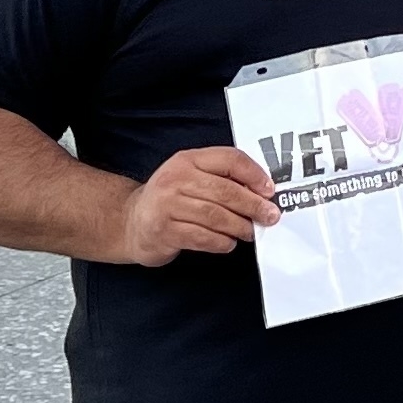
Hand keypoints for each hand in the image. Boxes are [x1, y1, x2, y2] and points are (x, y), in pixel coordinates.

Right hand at [122, 146, 279, 265]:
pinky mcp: (165, 231)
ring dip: (239, 226)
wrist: (131, 222)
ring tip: (250, 232)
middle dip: (253, 205)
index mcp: (188, 159)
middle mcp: (176, 178)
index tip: (270, 190)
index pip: (229, 159)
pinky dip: (221, 242)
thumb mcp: (190, 177)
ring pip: (215, 216)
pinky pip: (202, 237)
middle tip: (270, 216)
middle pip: (225, 190)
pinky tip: (228, 243)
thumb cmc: (170, 199)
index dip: (254, 174)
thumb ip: (220, 179)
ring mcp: (168, 205)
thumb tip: (261, 192)